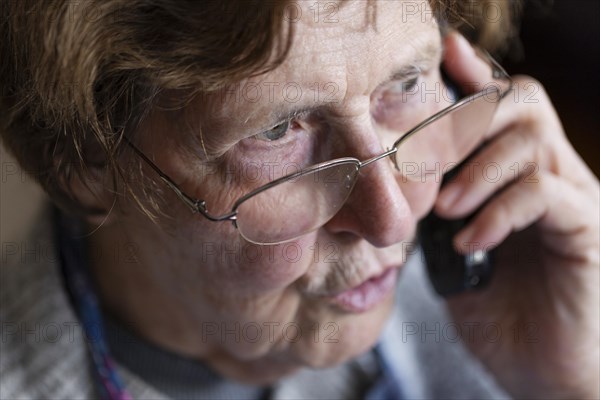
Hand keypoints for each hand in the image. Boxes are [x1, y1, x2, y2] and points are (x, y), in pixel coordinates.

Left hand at [435, 32, 599, 398]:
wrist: (543, 370)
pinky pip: (546, 193)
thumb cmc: (496, 309)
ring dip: (477, 170)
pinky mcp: (586, 230)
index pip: (500, 103)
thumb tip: (397, 183)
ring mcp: (574, 198)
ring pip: (533, 139)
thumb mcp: (451, 251)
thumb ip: (436, 211)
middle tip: (425, 162)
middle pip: (521, 101)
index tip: (441, 58)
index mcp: (516, 172)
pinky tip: (472, 241)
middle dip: (467, 120)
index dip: (472, 76)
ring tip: (445, 211)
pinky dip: (500, 211)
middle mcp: (551, 172)